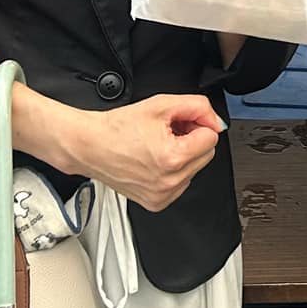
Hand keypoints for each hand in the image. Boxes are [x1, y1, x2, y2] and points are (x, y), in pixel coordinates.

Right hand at [68, 94, 225, 211]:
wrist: (90, 146)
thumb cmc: (117, 128)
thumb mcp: (161, 104)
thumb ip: (197, 106)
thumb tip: (216, 121)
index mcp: (173, 158)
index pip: (211, 137)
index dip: (196, 123)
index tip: (181, 121)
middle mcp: (170, 182)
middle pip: (206, 154)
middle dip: (191, 139)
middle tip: (168, 131)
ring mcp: (163, 195)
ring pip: (194, 169)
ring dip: (183, 155)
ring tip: (158, 145)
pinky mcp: (156, 203)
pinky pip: (180, 183)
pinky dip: (172, 171)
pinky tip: (154, 160)